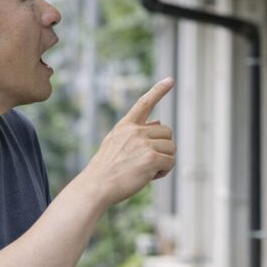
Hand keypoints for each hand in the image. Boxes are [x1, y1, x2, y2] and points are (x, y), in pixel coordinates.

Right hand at [85, 78, 175, 206]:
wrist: (95, 187)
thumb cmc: (106, 170)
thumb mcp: (116, 144)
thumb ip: (137, 132)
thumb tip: (160, 120)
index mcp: (125, 126)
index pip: (144, 103)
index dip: (159, 90)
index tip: (171, 80)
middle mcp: (135, 131)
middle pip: (167, 132)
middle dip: (163, 147)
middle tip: (148, 162)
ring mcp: (143, 144)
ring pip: (171, 148)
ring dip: (164, 161)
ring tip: (146, 170)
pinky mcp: (151, 158)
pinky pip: (170, 162)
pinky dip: (164, 171)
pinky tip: (149, 177)